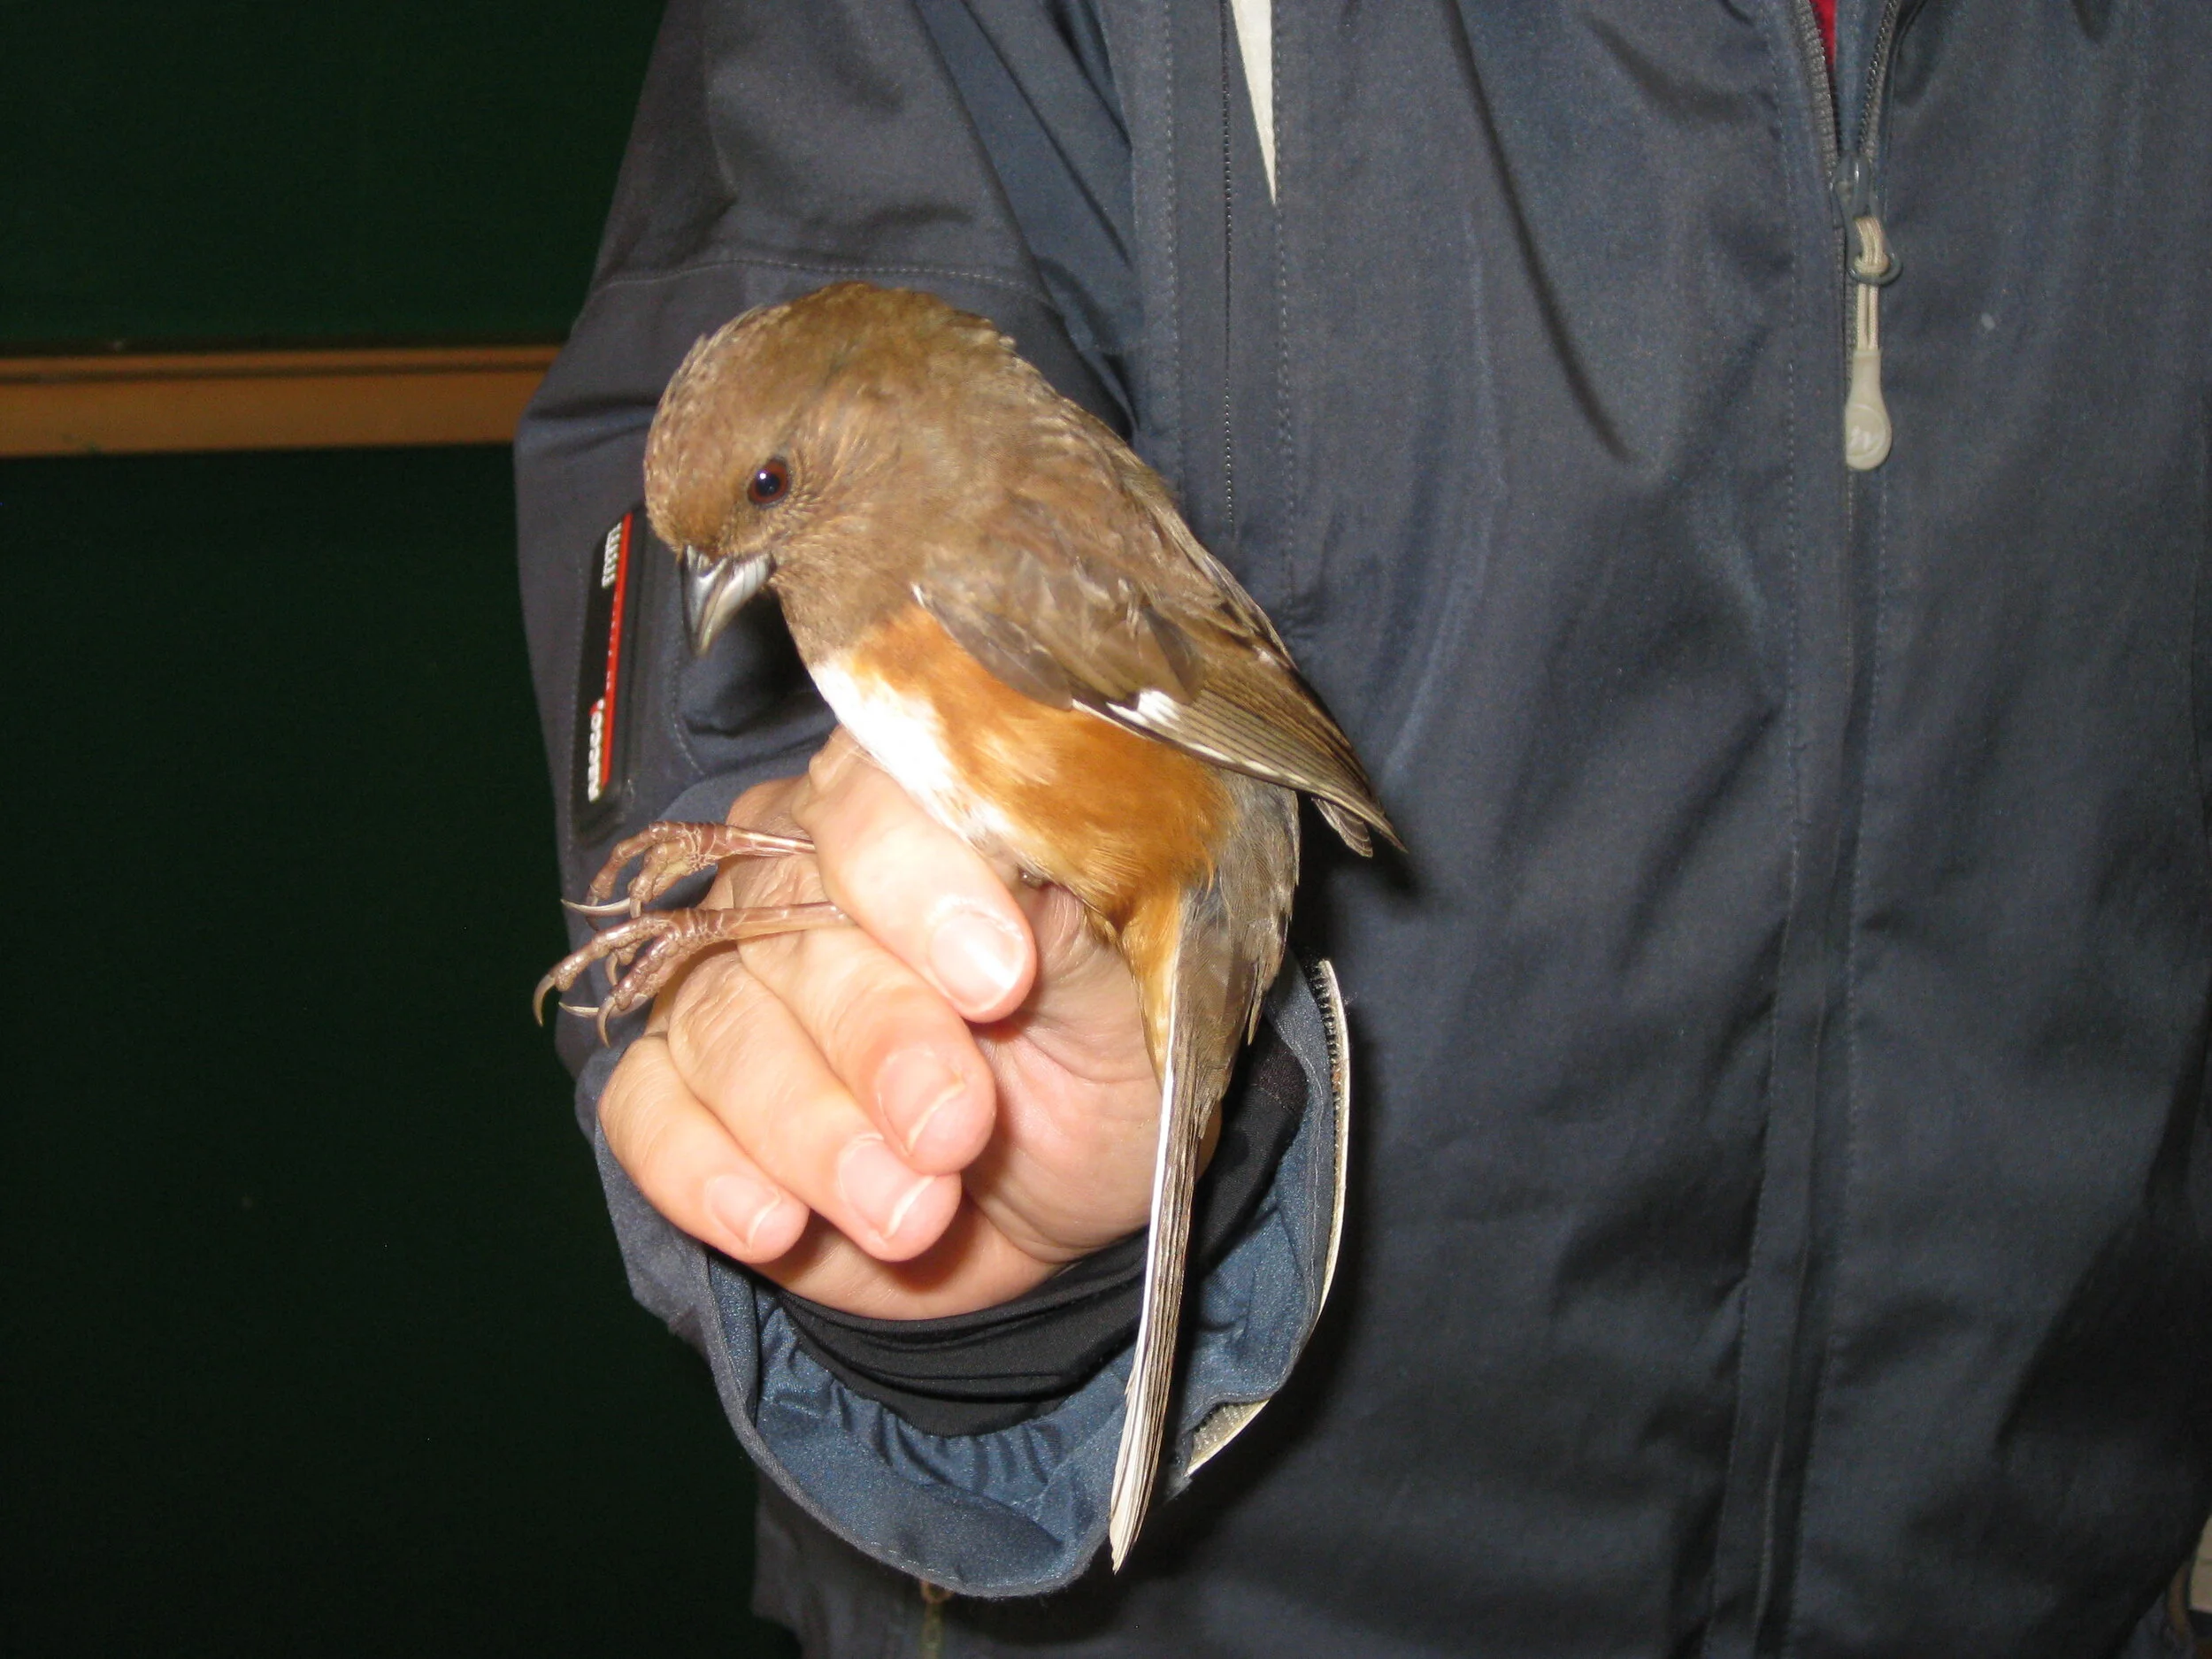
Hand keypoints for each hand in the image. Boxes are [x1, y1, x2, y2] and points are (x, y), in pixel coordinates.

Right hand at [597, 729, 1163, 1317]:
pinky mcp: (680, 1090)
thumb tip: (1030, 871)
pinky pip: (646, 1113)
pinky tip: (774, 1225)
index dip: (920, 883)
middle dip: (878, 1039)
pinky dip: (702, 1173)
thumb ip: (1077, 925)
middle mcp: (796, 872)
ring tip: (912, 1214)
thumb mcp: (1129, 993)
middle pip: (793, 927)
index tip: (996, 980)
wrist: (1062, 1189)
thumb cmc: (1102, 1056)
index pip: (875, 801)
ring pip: (723, 1029)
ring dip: (813, 1134)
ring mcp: (726, 980)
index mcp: (913, 812)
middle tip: (954, 1130)